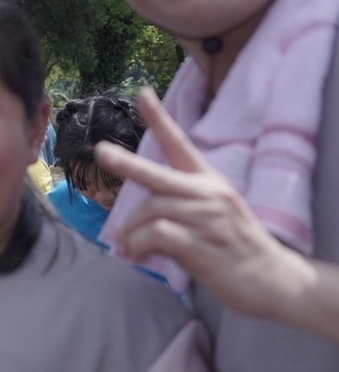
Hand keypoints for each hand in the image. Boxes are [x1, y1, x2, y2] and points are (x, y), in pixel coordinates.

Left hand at [98, 88, 307, 319]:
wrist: (270, 278)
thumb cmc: (234, 245)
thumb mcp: (214, 212)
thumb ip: (180, 203)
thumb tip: (136, 215)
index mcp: (209, 182)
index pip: (181, 144)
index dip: (160, 119)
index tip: (142, 93)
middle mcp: (208, 195)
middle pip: (158, 175)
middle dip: (127, 163)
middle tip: (101, 151)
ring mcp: (205, 219)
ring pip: (150, 211)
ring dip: (130, 231)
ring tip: (129, 246)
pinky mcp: (200, 245)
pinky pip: (155, 235)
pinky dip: (138, 245)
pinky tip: (139, 255)